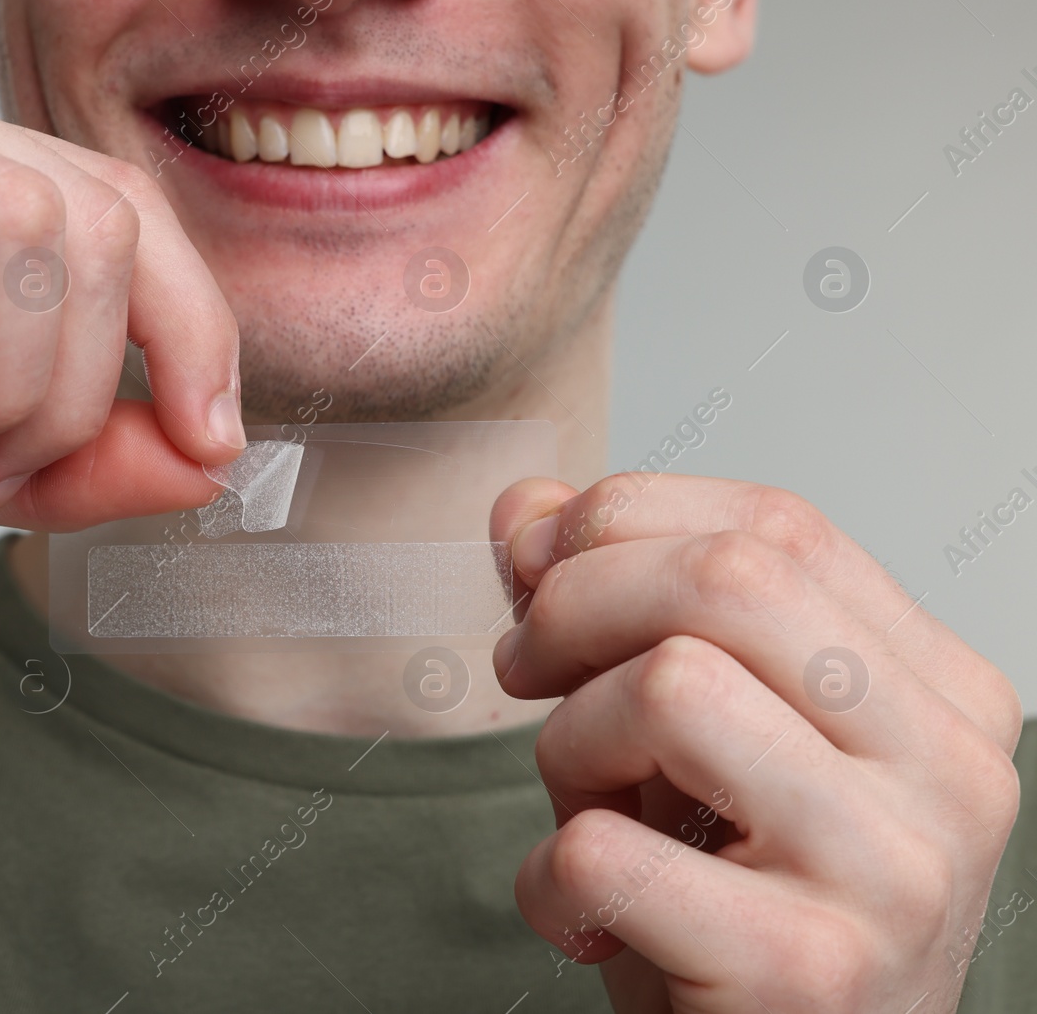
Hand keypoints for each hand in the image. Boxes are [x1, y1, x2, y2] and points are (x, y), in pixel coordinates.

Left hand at [491, 474, 1022, 1011]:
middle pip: (731, 577)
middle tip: (523, 666)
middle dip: (575, 600)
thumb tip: (524, 506)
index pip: (778, 527)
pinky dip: (548, 879)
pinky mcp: (810, 972)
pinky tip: (588, 920)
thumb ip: (612, 613)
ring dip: (568, 743)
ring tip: (586, 815)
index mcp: (939, 695)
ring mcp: (895, 874)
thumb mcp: (677, 740)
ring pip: (670, 687)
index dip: (623, 521)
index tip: (537, 570)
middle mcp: (950, 772)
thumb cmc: (733, 911)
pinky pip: (606, 849)